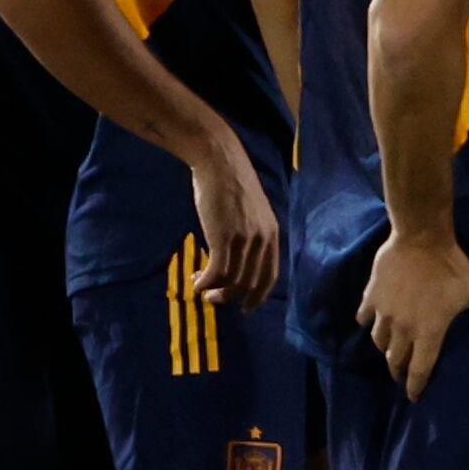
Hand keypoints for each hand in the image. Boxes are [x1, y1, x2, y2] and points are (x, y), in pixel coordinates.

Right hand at [186, 129, 281, 307]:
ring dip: (216, 290)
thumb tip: (239, 258)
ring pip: (233, 280)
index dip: (257, 295)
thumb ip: (251, 234)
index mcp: (272, 235)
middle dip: (233, 298)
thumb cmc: (230, 185)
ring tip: (202, 289)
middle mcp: (263, 240)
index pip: (270, 276)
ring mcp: (245, 239)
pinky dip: (206, 281)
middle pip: (251, 283)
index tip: (245, 307)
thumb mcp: (251, 212)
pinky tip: (196, 281)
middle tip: (215, 300)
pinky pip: (218, 271)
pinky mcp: (224, 237)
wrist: (219, 162)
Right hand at [359, 229, 468, 399]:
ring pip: (378, 342)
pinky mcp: (371, 297)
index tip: (415, 397)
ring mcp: (384, 313)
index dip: (416, 387)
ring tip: (392, 351)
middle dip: (398, 372)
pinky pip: (364, 319)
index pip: (419, 370)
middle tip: (402, 376)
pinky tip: (377, 324)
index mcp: (428, 331)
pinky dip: (369, 325)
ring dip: (386, 350)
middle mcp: (402, 328)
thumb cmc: (453, 266)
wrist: (421, 237)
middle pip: (394, 361)